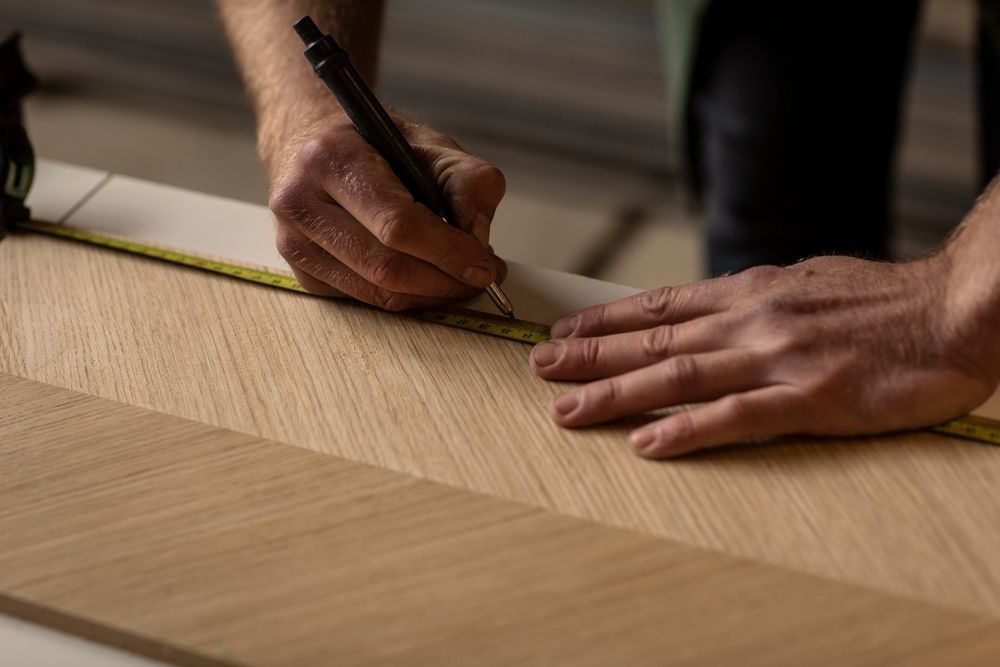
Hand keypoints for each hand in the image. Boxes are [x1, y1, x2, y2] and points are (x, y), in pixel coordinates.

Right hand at [266, 112, 505, 310]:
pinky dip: (405, 296)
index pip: (397, 224)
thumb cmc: (374, 144)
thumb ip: (468, 181)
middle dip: (444, 280)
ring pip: (376, 292)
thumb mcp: (430, 144)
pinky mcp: (302, 272)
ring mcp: (294, 243)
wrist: (313, 145)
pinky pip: (364, 300)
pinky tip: (425, 279)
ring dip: (429, 295)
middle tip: (481, 277)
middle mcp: (300, 202)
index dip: (448, 252)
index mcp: (332, 158)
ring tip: (460, 278)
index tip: (485, 265)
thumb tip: (476, 238)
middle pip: (386, 267)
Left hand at [530, 255, 998, 457]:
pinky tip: (647, 444)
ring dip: (617, 394)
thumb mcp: (805, 282)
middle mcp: (752, 321)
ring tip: (567, 409)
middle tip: (538, 367)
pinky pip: (737, 418)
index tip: (562, 329)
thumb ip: (754, 300)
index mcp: (751, 292)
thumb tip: (711, 311)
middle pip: (654, 341)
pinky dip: (687, 431)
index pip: (660, 307)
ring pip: (679, 377)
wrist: (955, 310)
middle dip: (590, 354)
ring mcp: (778, 359)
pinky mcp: (812, 399)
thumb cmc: (884, 301)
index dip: (604, 319)